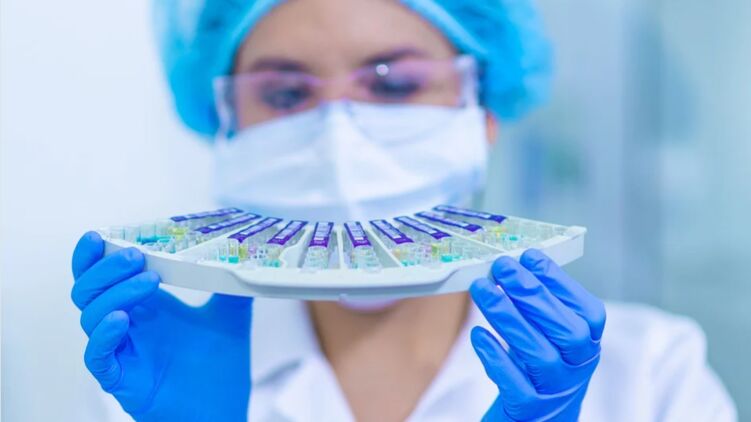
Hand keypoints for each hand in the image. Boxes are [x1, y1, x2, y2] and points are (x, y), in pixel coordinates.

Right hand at [71, 231, 252, 420]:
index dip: (93, 254)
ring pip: (91, 316)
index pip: (102, 274)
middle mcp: (126, 325)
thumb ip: (232, 286)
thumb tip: (245, 255)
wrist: (222, 409)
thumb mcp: (230, 317)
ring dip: (115, 293)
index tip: (98, 233)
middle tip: (135, 255)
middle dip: (105, 268)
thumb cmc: (218, 367)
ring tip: (148, 281)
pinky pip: (97, 355)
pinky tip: (122, 319)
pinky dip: (104, 334)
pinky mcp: (120, 378)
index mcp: (144, 306)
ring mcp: (121, 352)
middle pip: (89, 289)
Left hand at [470, 249, 605, 420]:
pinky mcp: (529, 409)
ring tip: (482, 290)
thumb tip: (514, 263)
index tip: (529, 256)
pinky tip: (479, 335)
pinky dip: (497, 358)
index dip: (558, 282)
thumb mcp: (549, 333)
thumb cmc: (539, 366)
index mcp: (589, 342)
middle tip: (502, 268)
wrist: (537, 418)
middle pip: (565, 331)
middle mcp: (578, 367)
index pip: (586, 310)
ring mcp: (556, 390)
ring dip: (509, 318)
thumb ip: (539, 304)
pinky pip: (515, 385)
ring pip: (539, 355)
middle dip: (532, 295)